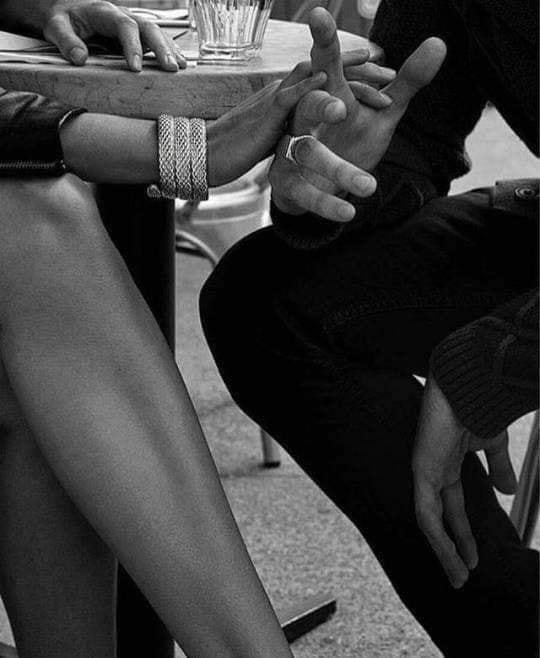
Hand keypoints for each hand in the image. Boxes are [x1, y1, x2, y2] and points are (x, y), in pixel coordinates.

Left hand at [35, 0, 185, 70]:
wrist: (67, 12)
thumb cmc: (63, 19)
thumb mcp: (56, 26)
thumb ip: (66, 41)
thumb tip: (79, 58)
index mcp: (104, 12)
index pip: (125, 26)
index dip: (133, 46)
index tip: (135, 68)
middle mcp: (123, 16)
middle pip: (148, 28)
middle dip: (161, 48)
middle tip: (170, 68)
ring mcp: (133, 27)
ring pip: (157, 34)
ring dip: (170, 51)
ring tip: (181, 69)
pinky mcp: (138, 38)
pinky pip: (157, 42)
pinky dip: (169, 52)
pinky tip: (179, 66)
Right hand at [205, 7, 385, 187]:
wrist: (207, 154)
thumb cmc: (238, 146)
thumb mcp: (274, 134)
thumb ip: (293, 126)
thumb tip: (309, 131)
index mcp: (288, 97)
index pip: (325, 78)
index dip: (354, 75)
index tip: (383, 77)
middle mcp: (284, 91)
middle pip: (326, 69)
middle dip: (359, 68)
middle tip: (389, 72)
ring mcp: (274, 99)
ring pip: (313, 75)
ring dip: (343, 71)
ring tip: (374, 70)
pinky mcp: (264, 115)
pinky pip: (288, 96)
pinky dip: (308, 86)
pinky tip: (328, 78)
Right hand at [268, 10, 396, 220]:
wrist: (316, 185)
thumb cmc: (349, 141)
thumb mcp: (382, 113)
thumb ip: (407, 82)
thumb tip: (439, 42)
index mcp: (326, 96)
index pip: (325, 67)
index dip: (323, 43)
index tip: (319, 16)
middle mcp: (303, 120)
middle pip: (307, 107)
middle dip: (320, 106)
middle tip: (340, 109)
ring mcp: (291, 152)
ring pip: (309, 155)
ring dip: (338, 170)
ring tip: (368, 186)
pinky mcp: (287, 184)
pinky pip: (306, 195)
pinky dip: (327, 204)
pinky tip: (349, 213)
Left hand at [412, 375, 517, 588]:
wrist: (467, 387)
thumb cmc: (475, 408)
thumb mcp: (491, 445)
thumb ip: (498, 468)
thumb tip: (509, 492)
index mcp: (447, 466)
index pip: (452, 509)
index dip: (462, 534)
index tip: (474, 558)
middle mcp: (432, 472)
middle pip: (439, 519)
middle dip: (450, 549)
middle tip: (461, 575)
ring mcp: (425, 473)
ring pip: (429, 522)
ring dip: (443, 550)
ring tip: (458, 576)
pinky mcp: (421, 471)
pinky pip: (425, 512)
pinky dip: (437, 535)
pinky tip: (449, 554)